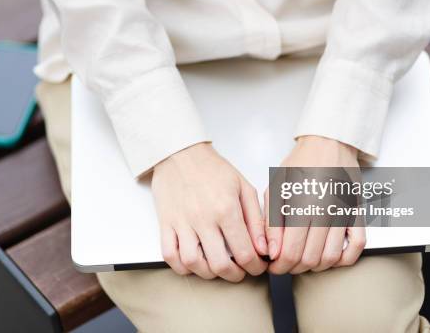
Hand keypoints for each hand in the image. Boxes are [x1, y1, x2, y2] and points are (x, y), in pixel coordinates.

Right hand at [152, 143, 267, 281]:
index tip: (257, 266)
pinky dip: (181, 266)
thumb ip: (256, 219)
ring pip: (193, 264)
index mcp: (226, 209)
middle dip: (235, 275)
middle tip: (240, 272)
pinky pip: (169, 255)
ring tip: (218, 268)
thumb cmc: (213, 169)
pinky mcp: (165, 223)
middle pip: (219, 264)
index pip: (244, 252)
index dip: (255, 266)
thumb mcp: (243, 188)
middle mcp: (203, 219)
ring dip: (208, 274)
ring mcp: (181, 223)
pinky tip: (193, 262)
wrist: (181, 153)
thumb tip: (264, 247)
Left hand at [266, 135, 365, 273]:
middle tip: (284, 264)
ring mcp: (344, 213)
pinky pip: (357, 246)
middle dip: (293, 267)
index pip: (291, 251)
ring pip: (331, 257)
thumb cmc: (300, 164)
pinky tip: (329, 255)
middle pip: (310, 258)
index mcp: (301, 203)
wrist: (328, 144)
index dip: (279, 265)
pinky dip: (344, 258)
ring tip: (303, 260)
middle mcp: (325, 210)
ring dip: (315, 266)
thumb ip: (271, 220)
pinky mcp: (357, 212)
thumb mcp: (276, 187)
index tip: (273, 265)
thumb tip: (271, 251)